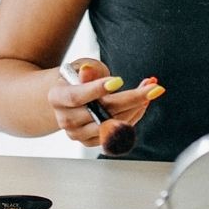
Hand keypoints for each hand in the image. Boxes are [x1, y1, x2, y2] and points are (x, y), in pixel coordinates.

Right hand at [47, 58, 163, 147]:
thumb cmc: (77, 79)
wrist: (68, 98)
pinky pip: (118, 134)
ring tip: (149, 90)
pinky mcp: (92, 142)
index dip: (97, 89)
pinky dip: (133, 118)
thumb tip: (87, 71)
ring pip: (113, 126)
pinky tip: (141, 104)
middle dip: (131, 98)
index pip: (77, 97)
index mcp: (57, 98)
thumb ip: (87, 70)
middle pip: (101, 113)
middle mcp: (66, 120)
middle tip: (152, 87)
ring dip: (137, 108)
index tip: (119, 81)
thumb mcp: (80, 66)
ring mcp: (79, 134)